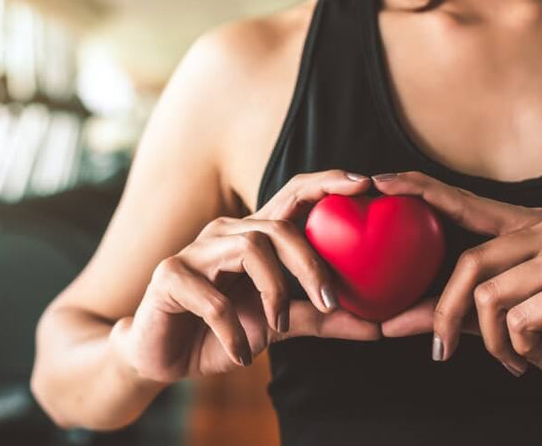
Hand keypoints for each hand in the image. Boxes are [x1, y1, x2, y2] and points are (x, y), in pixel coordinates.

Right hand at [111, 170, 381, 383]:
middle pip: (276, 226)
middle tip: (331, 301)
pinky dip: (234, 332)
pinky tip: (241, 354)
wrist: (162, 359)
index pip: (292, 197)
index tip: (365, 185)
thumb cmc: (220, 334)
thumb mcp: (277, 328)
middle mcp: (225, 234)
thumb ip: (321, 320)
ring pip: (249, 249)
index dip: (326, 183)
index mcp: (253, 238)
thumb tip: (379, 326)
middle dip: (311, 262)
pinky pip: (213, 299)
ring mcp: (195, 252)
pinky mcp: (169, 277)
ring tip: (277, 329)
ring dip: (273, 293)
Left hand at [374, 171, 541, 406]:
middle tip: (440, 349)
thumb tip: (390, 320)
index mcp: (533, 226)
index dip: (424, 189)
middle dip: (446, 313)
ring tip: (514, 355)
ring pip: (490, 294)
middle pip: (470, 262)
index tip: (381, 180)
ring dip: (493, 339)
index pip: (469, 204)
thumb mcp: (503, 322)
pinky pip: (519, 319)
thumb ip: (454, 312)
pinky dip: (520, 347)